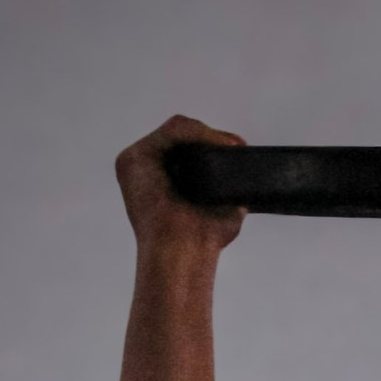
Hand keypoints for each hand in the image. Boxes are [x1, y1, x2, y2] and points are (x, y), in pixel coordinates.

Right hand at [117, 113, 247, 258]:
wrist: (183, 250)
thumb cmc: (200, 238)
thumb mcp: (223, 208)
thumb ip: (229, 189)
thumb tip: (246, 178)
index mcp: (164, 183)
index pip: (185, 151)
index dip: (211, 145)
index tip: (237, 149)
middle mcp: (147, 172)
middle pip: (181, 140)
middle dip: (210, 138)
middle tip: (236, 146)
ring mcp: (138, 164)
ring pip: (178, 132)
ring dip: (207, 135)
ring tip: (230, 146)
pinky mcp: (134, 157)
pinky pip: (172, 130)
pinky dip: (197, 132)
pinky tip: (217, 144)